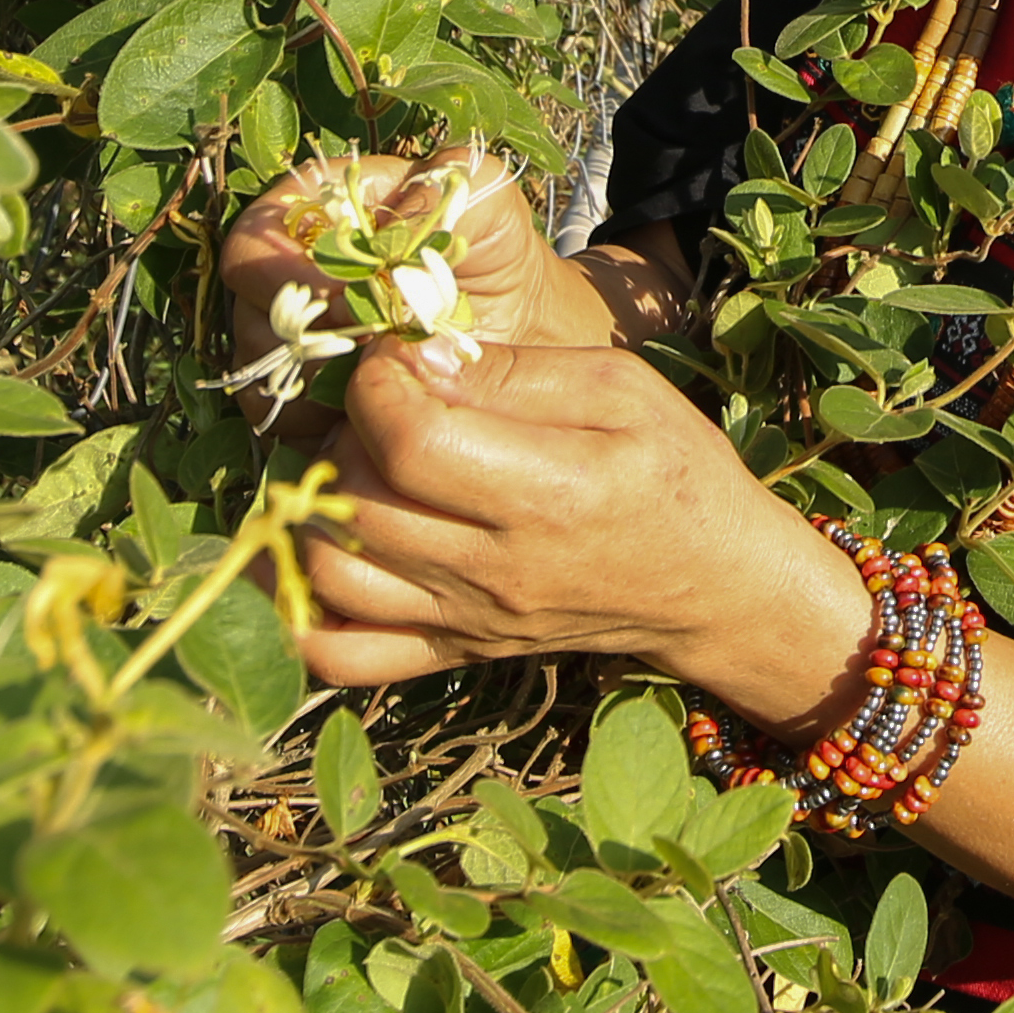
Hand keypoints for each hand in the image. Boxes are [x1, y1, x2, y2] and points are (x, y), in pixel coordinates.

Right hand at [215, 149, 600, 426]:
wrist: (525, 334)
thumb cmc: (497, 255)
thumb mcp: (483, 202)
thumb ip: (436, 190)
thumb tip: (381, 226)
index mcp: (321, 211)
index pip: (259, 231)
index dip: (286, 265)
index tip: (343, 294)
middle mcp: (289, 270)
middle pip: (247, 298)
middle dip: (305, 324)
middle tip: (369, 341)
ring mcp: (289, 335)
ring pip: (256, 358)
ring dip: (315, 371)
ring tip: (383, 372)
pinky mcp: (298, 395)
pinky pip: (275, 411)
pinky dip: (317, 415)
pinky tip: (371, 409)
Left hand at [285, 324, 861, 719]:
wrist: (712, 584)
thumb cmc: (673, 470)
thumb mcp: (619, 388)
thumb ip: (513, 371)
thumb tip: (417, 358)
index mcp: (547, 495)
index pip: (410, 443)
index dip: (378, 384)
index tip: (396, 358)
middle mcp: (496, 570)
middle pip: (358, 504)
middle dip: (345, 434)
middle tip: (382, 406)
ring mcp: (467, 621)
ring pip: (332, 574)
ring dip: (319, 510)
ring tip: (360, 467)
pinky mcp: (453, 652)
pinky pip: (340, 654)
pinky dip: (301, 608)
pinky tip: (323, 551)